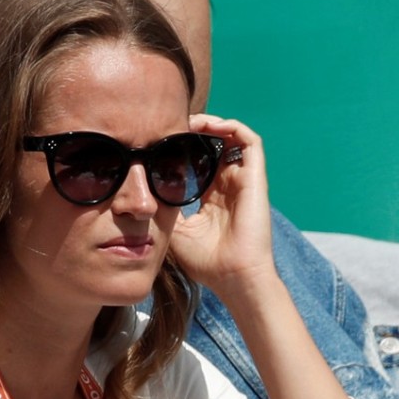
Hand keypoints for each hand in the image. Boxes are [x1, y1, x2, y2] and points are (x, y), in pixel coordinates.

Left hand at [170, 114, 274, 295]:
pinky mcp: (255, 177)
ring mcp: (243, 180)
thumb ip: (164, 208)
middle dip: (196, 131)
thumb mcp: (174, 230)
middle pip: (216, 145)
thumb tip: (142, 191)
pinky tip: (209, 127)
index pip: (201, 162)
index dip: (184, 148)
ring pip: (232, 137)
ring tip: (190, 121)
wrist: (233, 277)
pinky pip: (249, 141)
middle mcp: (228, 185)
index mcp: (212, 198)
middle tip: (172, 125)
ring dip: (212, 124)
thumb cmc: (206, 261)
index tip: (161, 141)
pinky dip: (231, 127)